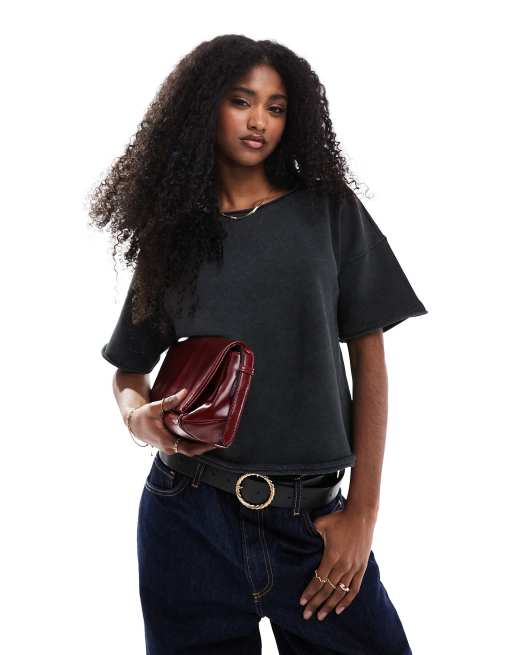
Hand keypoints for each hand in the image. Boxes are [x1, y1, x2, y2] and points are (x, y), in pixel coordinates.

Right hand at [127, 388, 217, 456]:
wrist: (133, 423)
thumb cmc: (143, 416)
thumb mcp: (155, 407)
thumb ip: (170, 401)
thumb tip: (184, 392)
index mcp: (167, 442)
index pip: (189, 448)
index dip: (203, 447)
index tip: (215, 443)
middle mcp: (169, 448)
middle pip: (192, 451)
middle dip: (206, 446)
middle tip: (220, 439)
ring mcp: (170, 448)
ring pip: (189, 449)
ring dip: (201, 445)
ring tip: (215, 437)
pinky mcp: (170, 445)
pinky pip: (185, 446)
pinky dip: (194, 443)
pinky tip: (203, 435)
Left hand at [299, 504, 376, 620]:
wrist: (361, 516)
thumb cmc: (339, 518)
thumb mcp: (321, 523)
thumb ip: (310, 532)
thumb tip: (298, 534)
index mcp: (331, 556)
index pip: (318, 580)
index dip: (310, 592)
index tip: (302, 602)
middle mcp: (343, 565)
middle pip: (327, 590)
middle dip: (316, 604)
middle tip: (307, 615)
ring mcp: (353, 568)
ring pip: (340, 593)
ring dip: (330, 606)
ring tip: (321, 616)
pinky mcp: (361, 568)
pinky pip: (354, 589)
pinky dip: (347, 601)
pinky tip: (339, 610)